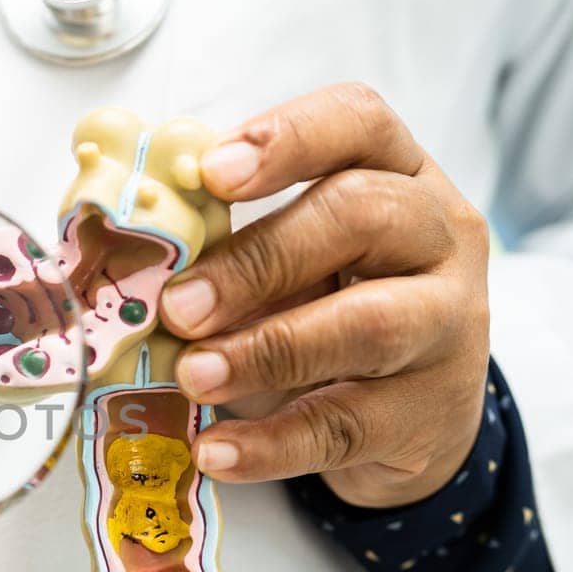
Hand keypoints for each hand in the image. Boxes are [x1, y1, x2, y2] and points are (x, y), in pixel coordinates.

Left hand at [159, 83, 489, 508]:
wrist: (416, 415)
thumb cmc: (333, 309)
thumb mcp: (292, 260)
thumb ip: (229, 240)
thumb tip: (126, 247)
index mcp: (397, 174)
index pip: (359, 122)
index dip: (287, 137)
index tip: (211, 173)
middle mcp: (437, 237)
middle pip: (360, 214)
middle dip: (258, 258)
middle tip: (179, 304)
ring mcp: (446, 325)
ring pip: (367, 324)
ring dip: (265, 350)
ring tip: (193, 375)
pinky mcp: (427, 412)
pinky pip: (348, 426)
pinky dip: (273, 442)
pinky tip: (217, 450)